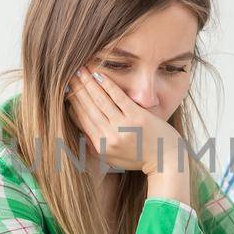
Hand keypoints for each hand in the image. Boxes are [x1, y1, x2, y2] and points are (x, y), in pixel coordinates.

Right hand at [66, 67, 184, 176]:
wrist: (167, 162)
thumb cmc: (141, 159)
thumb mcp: (114, 160)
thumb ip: (96, 148)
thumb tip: (80, 131)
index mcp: (102, 147)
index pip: (82, 121)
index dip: (73, 103)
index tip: (67, 90)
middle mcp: (110, 137)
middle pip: (88, 109)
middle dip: (77, 90)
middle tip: (69, 75)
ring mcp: (124, 127)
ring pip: (100, 101)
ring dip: (89, 84)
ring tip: (81, 71)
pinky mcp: (138, 118)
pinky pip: (119, 98)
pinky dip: (108, 85)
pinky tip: (99, 75)